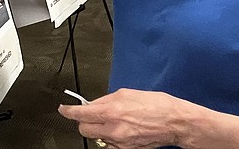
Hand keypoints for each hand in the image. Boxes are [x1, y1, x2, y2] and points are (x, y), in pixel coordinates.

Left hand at [58, 89, 184, 148]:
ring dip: (98, 129)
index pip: (81, 114)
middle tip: (89, 114)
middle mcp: (114, 129)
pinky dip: (110, 137)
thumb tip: (93, 104)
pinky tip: (120, 129)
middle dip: (83, 121)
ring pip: (97, 138)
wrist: (174, 122)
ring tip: (112, 120)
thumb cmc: (156, 105)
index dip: (68, 111)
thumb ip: (106, 100)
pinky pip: (110, 144)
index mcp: (112, 111)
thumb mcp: (126, 93)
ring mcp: (120, 142)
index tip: (63, 109)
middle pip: (84, 130)